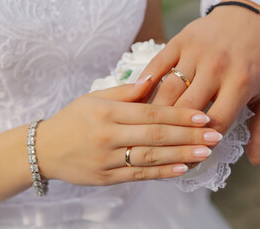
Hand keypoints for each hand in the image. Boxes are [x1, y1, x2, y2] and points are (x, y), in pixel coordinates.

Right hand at [36, 76, 221, 185]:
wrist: (44, 149)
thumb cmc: (73, 119)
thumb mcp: (94, 98)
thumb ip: (125, 91)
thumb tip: (154, 80)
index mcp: (106, 113)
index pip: (150, 113)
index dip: (179, 116)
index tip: (203, 117)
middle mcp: (108, 136)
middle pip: (155, 136)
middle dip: (187, 137)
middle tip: (214, 137)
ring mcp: (106, 160)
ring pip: (150, 158)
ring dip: (180, 156)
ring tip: (204, 153)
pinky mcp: (106, 178)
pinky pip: (138, 176)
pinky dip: (161, 173)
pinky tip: (181, 170)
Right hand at [139, 0, 259, 165]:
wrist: (248, 19)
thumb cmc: (258, 62)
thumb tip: (255, 161)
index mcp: (241, 83)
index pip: (216, 123)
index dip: (201, 146)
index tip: (190, 159)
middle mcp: (217, 67)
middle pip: (187, 109)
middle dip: (173, 134)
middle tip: (164, 150)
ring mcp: (196, 52)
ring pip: (168, 89)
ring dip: (155, 113)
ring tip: (146, 131)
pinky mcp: (180, 41)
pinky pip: (158, 64)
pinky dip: (145, 83)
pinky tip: (138, 100)